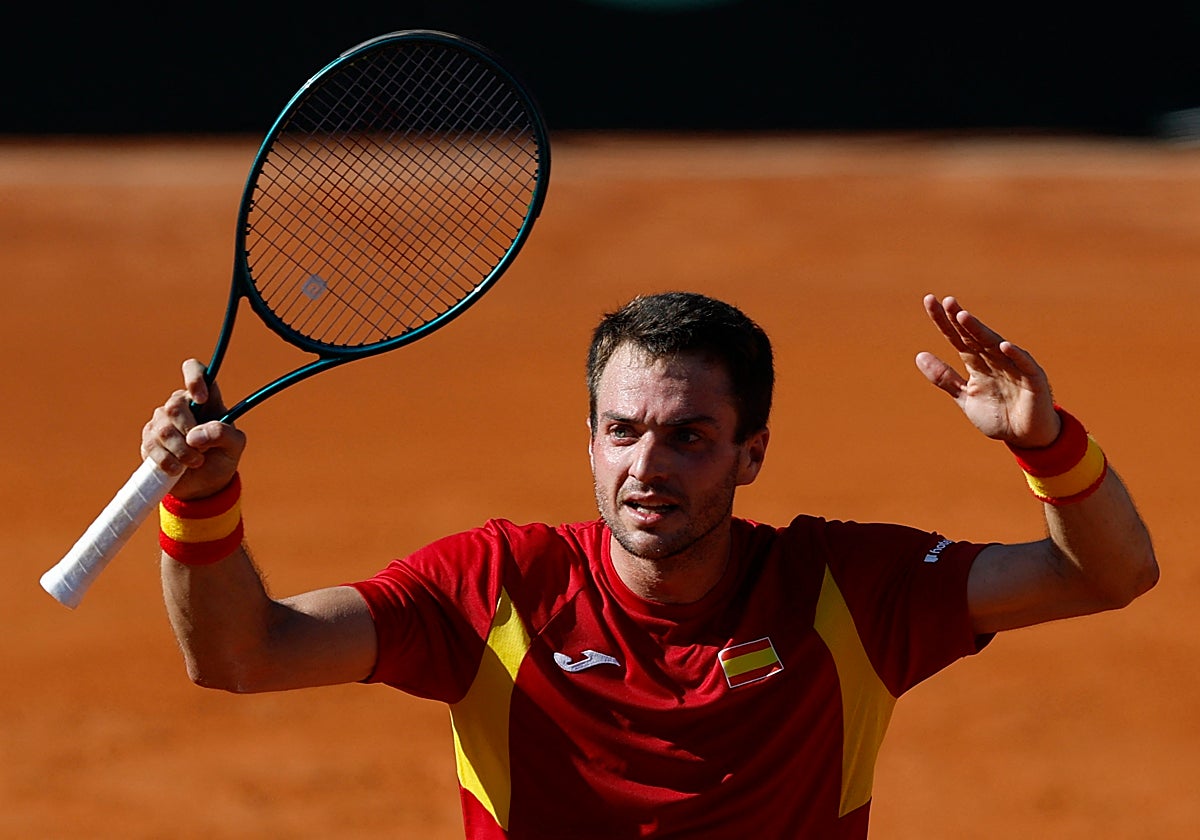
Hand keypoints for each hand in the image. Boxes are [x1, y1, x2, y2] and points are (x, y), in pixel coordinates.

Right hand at [140, 359, 246, 499]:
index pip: (194, 370)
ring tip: (195, 462)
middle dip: (189, 432)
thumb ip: (223, 434)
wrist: (204, 484)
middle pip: (174, 406)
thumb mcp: (234, 446)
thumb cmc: (222, 458)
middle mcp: (182, 405)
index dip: (194, 378)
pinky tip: (178, 469)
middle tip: (202, 451)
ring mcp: (163, 421)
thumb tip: (194, 436)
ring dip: (181, 451)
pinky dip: (168, 461)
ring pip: (163, 429)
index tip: (201, 398)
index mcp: (206, 399)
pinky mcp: (149, 439)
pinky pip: (151, 445)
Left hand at [915, 295, 1059, 447]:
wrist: (1025, 437)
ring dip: (980, 331)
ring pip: (994, 345)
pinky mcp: (1033, 380)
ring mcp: (1014, 367)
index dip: (943, 322)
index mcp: (977, 363)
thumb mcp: (965, 396)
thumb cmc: (997, 415)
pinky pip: (1024, 365)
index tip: (929, 301)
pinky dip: (1015, 356)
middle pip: (974, 336)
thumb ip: (944, 377)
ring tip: (963, 317)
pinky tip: (1003, 346)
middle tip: (946, 302)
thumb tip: (919, 355)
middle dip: (960, 320)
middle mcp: (994, 360)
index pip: (957, 338)